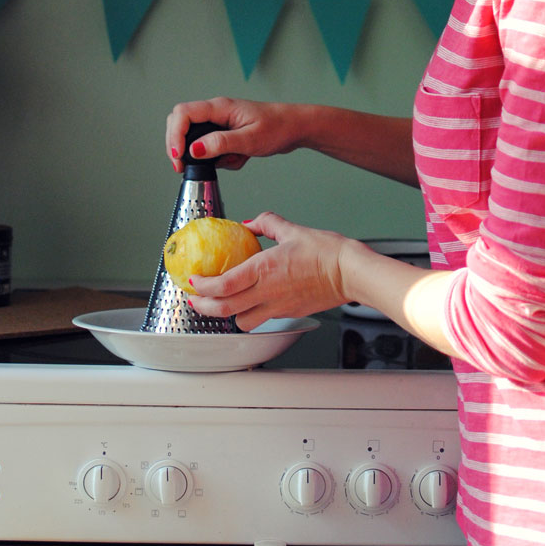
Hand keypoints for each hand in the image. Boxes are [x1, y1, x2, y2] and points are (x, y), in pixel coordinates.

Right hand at [165, 98, 303, 172]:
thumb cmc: (278, 128)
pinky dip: (222, 159)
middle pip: (181, 123)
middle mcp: (216, 112)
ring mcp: (220, 122)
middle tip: (183, 167)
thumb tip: (193, 149)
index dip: (174, 135)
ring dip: (205, 156)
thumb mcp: (249, 139)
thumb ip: (221, 143)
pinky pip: (211, 147)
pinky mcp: (225, 133)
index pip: (183, 114)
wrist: (296, 128)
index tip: (178, 157)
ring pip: (195, 138)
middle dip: (179, 146)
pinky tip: (240, 159)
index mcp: (220, 107)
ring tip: (229, 161)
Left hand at [186, 211, 348, 330]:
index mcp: (263, 269)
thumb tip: (251, 223)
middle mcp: (267, 292)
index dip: (202, 286)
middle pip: (225, 310)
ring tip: (223, 306)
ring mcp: (278, 307)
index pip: (222, 284)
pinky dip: (251, 315)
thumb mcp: (293, 230)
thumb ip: (267, 224)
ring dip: (229, 316)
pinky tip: (253, 304)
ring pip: (242, 322)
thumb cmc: (327, 252)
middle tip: (195, 301)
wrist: (351, 273)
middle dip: (203, 307)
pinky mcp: (290, 313)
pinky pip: (263, 319)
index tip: (193, 280)